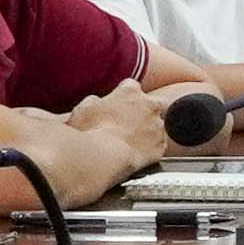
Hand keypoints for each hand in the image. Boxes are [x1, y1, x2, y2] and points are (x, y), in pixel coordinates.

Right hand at [48, 91, 177, 198]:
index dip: (123, 96)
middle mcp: (149, 105)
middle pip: (153, 103)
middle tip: (128, 123)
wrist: (103, 158)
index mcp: (130, 91)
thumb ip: (94, 101)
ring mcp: (157, 126)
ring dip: (147, 131)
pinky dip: (150, 148)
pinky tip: (136, 153)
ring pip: (157, 125)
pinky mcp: (160, 146)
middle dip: (144, 110)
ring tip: (130, 141)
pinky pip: (158, 145)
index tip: (117, 105)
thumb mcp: (83, 109)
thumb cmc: (90, 132)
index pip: (131, 86)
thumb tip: (98, 102)